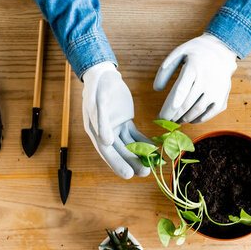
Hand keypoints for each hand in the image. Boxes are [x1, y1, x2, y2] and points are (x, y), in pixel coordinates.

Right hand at [82, 62, 150, 178]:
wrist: (104, 74)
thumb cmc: (98, 87)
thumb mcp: (98, 102)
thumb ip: (102, 122)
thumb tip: (106, 142)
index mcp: (95, 132)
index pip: (106, 152)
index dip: (117, 164)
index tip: (128, 174)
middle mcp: (105, 134)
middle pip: (120, 152)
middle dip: (132, 162)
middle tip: (146, 173)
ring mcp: (116, 129)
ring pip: (129, 146)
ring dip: (140, 155)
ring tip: (153, 165)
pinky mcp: (125, 123)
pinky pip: (136, 136)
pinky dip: (144, 143)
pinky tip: (155, 150)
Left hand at [154, 34, 236, 123]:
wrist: (223, 50)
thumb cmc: (197, 52)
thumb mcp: (179, 52)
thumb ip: (165, 70)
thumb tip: (156, 89)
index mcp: (194, 67)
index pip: (179, 92)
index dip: (169, 108)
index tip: (160, 117)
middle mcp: (206, 80)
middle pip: (186, 104)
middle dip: (174, 116)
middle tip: (166, 121)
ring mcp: (216, 90)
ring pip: (197, 111)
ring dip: (184, 119)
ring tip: (176, 120)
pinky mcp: (222, 97)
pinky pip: (209, 114)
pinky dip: (198, 120)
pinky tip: (190, 119)